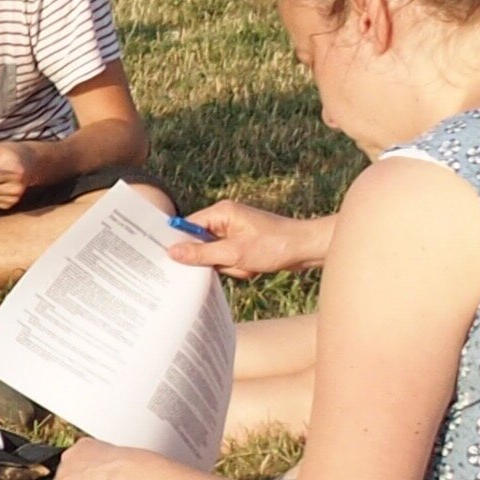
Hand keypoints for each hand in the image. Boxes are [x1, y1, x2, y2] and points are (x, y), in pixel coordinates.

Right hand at [164, 200, 326, 274]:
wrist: (307, 249)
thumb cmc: (275, 246)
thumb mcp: (234, 253)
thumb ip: (201, 253)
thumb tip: (173, 252)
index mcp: (221, 212)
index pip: (187, 226)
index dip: (182, 244)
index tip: (176, 260)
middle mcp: (226, 218)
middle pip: (201, 244)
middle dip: (215, 259)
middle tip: (232, 262)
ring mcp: (234, 231)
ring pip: (215, 255)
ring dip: (230, 266)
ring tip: (248, 264)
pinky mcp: (242, 242)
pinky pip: (228, 259)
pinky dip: (238, 267)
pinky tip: (253, 266)